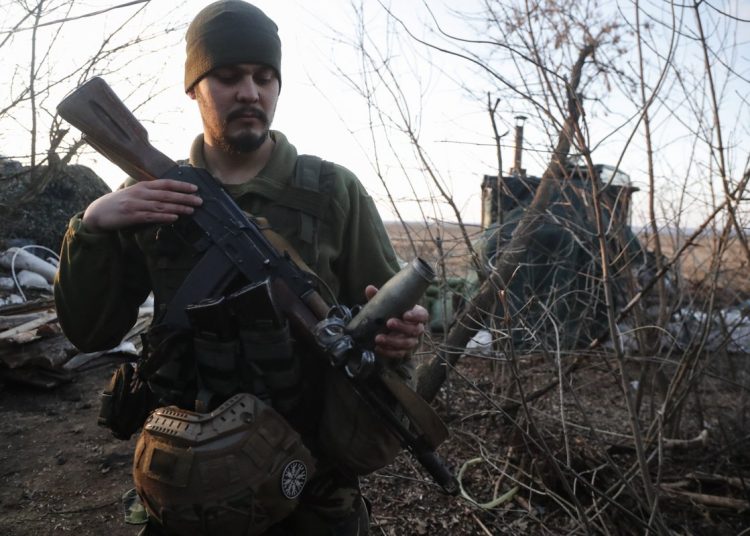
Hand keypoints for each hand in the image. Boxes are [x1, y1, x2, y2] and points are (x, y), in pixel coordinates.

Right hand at [82, 179, 202, 231]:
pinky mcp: (132, 216)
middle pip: (166, 194)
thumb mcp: (135, 194)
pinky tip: (174, 217)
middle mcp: (140, 193)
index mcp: (142, 186)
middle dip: (184, 197)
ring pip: (161, 205)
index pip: (165, 183)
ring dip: (178, 207)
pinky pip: (151, 216)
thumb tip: (170, 198)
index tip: (195, 188)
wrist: (97, 213)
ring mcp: (136, 205)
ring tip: (192, 210)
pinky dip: (164, 216)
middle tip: (200, 200)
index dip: (181, 185)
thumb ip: (151, 195)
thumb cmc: (119, 204)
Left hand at [365, 284, 427, 359]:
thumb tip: (369, 288)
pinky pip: (398, 353)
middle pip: (415, 330)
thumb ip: (379, 297)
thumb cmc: (391, 313)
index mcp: (416, 315)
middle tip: (389, 323)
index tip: (405, 314)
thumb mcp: (386, 304)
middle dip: (402, 327)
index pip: (423, 315)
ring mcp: (410, 341)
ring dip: (392, 341)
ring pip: (407, 343)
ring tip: (378, 338)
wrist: (387, 328)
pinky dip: (388, 351)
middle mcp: (416, 329)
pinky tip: (378, 348)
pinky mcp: (403, 351)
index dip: (416, 316)